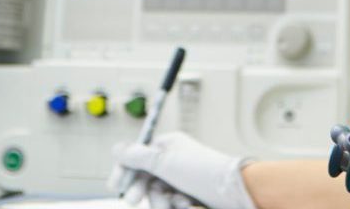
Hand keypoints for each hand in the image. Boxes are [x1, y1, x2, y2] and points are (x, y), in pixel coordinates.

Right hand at [108, 132, 255, 208]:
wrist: (235, 193)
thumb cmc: (202, 173)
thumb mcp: (165, 162)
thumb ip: (138, 156)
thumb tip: (117, 148)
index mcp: (168, 146)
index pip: (137, 156)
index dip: (124, 170)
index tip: (115, 185)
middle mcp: (174, 161)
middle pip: (145, 178)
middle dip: (142, 190)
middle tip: (133, 201)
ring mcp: (182, 180)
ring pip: (157, 195)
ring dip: (163, 201)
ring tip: (178, 203)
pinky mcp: (189, 197)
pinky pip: (171, 204)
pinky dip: (176, 206)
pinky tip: (187, 206)